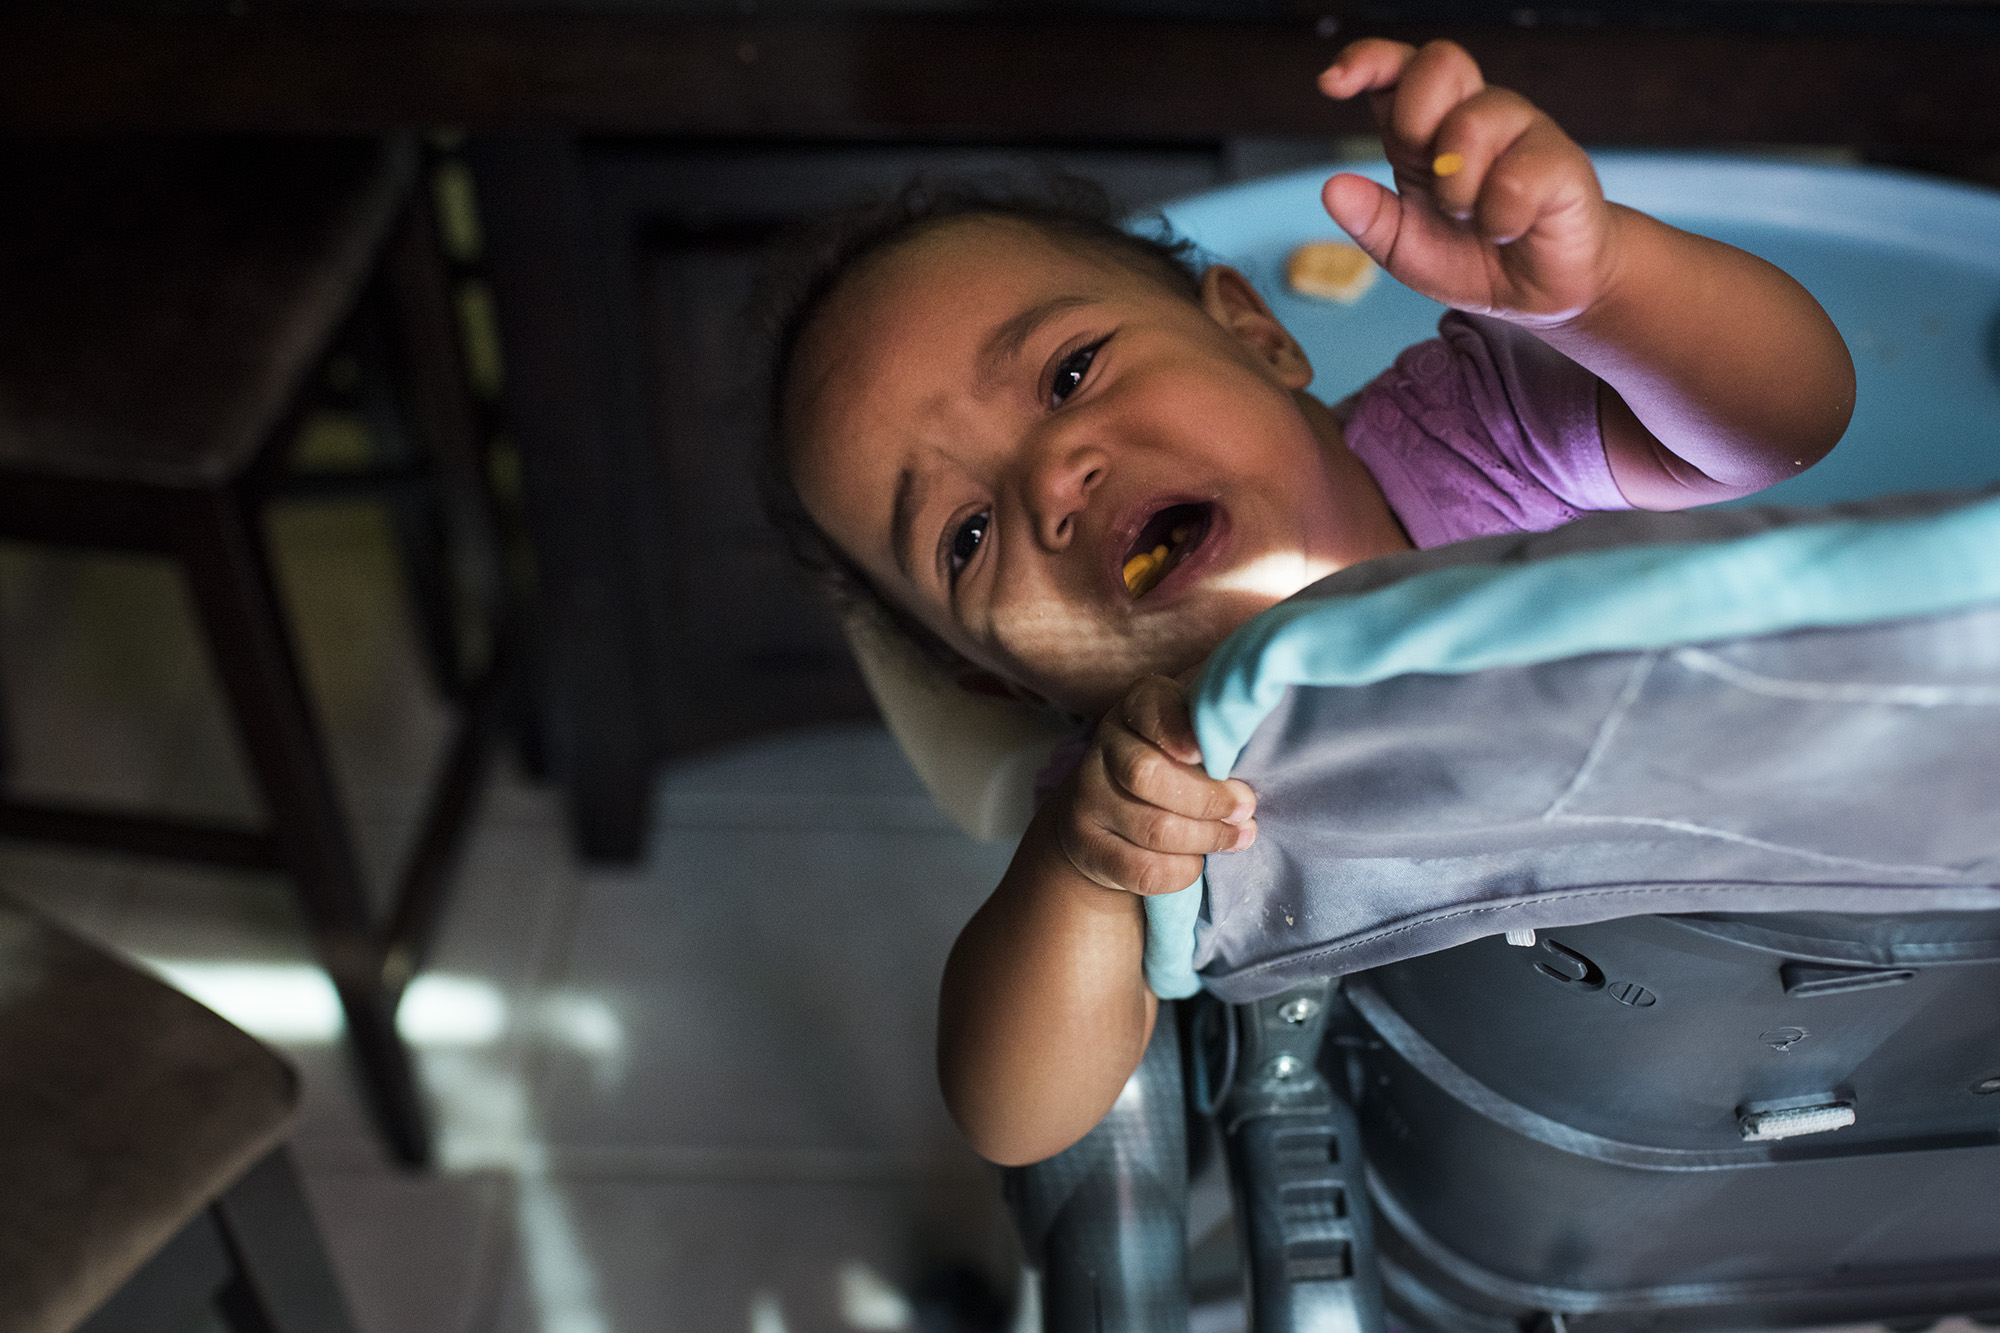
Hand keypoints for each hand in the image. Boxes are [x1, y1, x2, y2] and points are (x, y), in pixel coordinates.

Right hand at [1051, 675, 1255, 897]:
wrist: (1112, 815)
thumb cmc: (1179, 764)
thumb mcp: (1197, 730)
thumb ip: (1223, 723)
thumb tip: (1273, 713)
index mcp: (1137, 707)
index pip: (1150, 709)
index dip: (1177, 729)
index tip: (1205, 753)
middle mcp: (1103, 746)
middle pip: (1147, 774)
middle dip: (1207, 799)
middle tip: (1246, 809)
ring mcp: (1088, 798)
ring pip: (1153, 828)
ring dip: (1207, 838)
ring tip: (1239, 836)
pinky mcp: (1087, 845)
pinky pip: (1143, 869)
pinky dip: (1182, 870)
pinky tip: (1200, 861)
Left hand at [1318, 38, 1618, 325]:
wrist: (1538, 293)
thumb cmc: (1471, 257)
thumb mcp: (1404, 248)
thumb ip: (1370, 219)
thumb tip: (1331, 189)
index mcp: (1428, 126)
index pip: (1397, 66)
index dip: (1365, 61)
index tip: (1331, 85)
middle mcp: (1474, 113)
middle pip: (1439, 61)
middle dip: (1414, 120)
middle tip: (1426, 175)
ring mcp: (1521, 130)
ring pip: (1474, 120)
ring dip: (1456, 188)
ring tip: (1472, 220)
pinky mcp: (1560, 159)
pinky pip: (1517, 177)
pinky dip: (1500, 218)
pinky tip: (1508, 230)